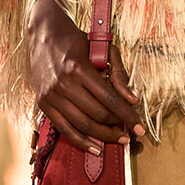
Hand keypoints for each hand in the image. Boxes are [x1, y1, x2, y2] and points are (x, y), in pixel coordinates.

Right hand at [27, 0, 144, 151]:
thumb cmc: (78, 42)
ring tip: (119, 140)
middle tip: (130, 132)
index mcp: (79, 68)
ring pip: (83, 125)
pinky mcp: (43, 104)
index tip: (141, 128)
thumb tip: (131, 100)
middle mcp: (63, 84)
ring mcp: (51, 96)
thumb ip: (119, 73)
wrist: (45, 35)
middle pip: (97, 115)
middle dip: (118, 126)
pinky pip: (64, 129)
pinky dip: (81, 141)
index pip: (110, 99)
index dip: (128, 116)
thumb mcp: (104, 49)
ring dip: (104, 136)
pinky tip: (96, 148)